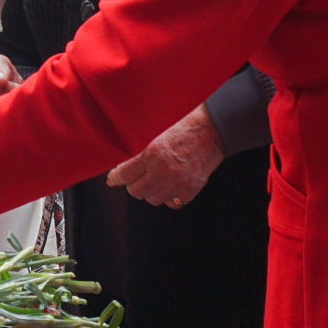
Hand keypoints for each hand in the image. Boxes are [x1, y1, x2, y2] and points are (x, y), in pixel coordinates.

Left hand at [107, 104, 225, 206]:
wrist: (213, 128)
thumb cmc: (184, 123)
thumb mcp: (156, 128)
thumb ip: (138, 144)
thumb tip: (120, 158)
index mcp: (152, 153)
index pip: (124, 175)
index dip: (116, 177)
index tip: (113, 178)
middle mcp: (163, 171)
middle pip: (135, 191)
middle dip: (132, 184)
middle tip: (134, 177)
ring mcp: (178, 183)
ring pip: (152, 200)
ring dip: (150, 191)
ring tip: (153, 179)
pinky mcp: (191, 190)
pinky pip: (172, 203)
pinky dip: (168, 197)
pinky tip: (168, 185)